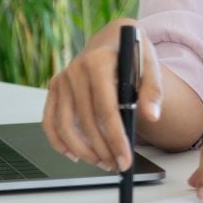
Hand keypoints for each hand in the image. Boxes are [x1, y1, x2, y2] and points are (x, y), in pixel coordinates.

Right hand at [42, 18, 163, 171]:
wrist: (112, 37)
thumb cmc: (132, 52)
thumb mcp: (150, 64)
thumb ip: (152, 90)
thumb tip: (152, 116)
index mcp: (98, 62)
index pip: (106, 109)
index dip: (115, 138)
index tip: (125, 159)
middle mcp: (75, 71)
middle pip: (85, 121)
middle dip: (102, 149)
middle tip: (116, 165)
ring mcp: (61, 80)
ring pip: (64, 126)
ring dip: (82, 150)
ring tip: (101, 162)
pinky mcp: (54, 87)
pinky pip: (50, 121)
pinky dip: (59, 142)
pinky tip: (75, 155)